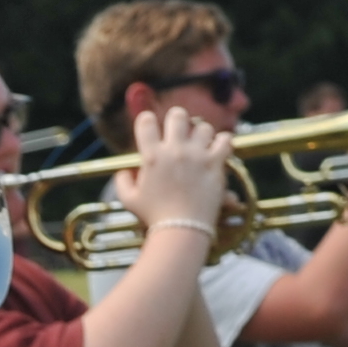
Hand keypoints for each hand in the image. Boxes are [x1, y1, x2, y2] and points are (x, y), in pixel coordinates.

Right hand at [123, 104, 229, 236]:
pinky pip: (225, 140)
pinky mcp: (215, 163)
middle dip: (177, 120)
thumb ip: (122, 182)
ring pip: (203, 126)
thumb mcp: (129, 201)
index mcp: (151, 156)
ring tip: (200, 145)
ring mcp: (197, 155)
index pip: (146, 121)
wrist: (181, 230)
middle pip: (178, 115)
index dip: (148, 121)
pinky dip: (222, 142)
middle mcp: (174, 150)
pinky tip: (218, 150)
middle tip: (179, 133)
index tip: (152, 128)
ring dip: (201, 134)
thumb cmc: (154, 217)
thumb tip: (125, 171)